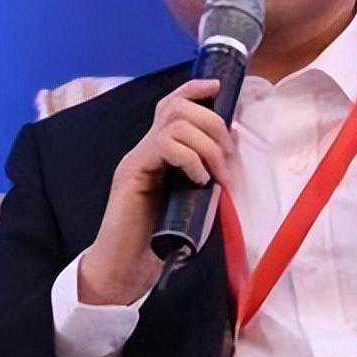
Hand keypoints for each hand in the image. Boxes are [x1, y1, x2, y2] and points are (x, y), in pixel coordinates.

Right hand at [79, 78, 234, 305]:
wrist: (125, 268)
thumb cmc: (158, 241)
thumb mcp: (192, 199)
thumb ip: (206, 172)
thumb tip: (232, 142)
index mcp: (158, 152)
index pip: (171, 104)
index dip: (194, 89)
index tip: (218, 87)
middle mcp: (145, 149)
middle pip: (178, 107)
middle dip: (213, 124)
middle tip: (227, 158)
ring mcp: (137, 159)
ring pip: (175, 123)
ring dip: (206, 145)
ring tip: (215, 174)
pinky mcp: (132, 173)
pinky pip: (165, 145)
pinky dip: (190, 158)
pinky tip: (198, 180)